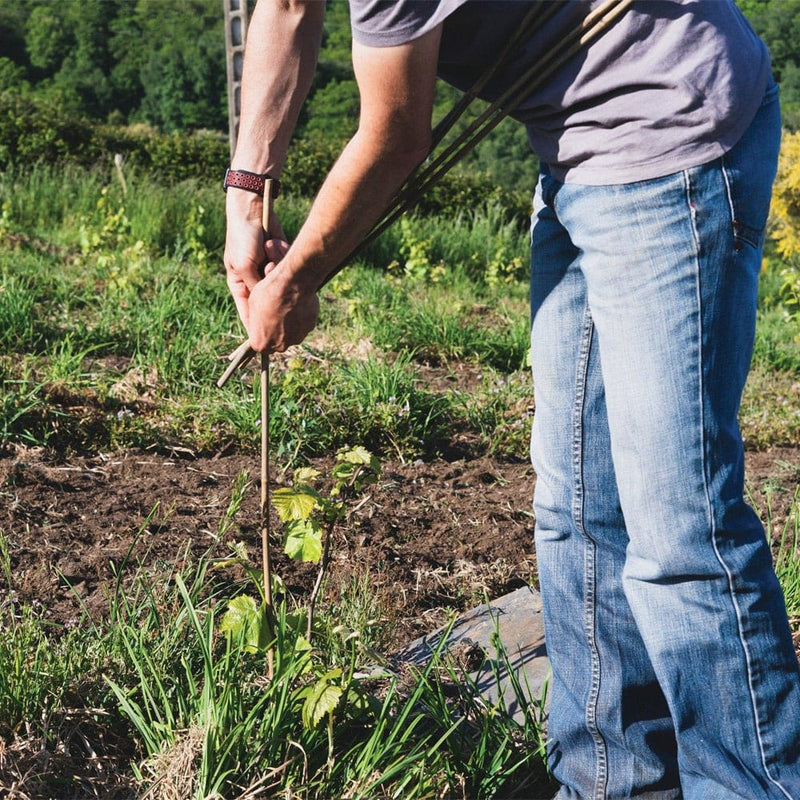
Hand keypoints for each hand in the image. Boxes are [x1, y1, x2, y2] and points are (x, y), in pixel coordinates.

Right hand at [224, 189, 288, 332]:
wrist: (253, 210)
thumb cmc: (243, 238)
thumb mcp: (245, 266)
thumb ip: (256, 286)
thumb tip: (268, 308)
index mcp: (239, 284)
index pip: (248, 312)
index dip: (256, 325)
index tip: (266, 339)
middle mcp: (254, 280)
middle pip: (267, 302)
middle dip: (273, 298)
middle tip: (279, 297)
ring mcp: (267, 270)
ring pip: (278, 285)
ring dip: (276, 271)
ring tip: (269, 253)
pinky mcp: (279, 259)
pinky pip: (285, 268)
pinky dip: (282, 258)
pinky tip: (274, 245)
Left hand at [245, 263, 319, 352]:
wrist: (291, 284)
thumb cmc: (267, 294)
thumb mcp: (252, 306)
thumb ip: (255, 321)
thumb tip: (259, 322)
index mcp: (261, 344)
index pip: (260, 343)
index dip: (261, 331)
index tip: (262, 321)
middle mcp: (280, 347)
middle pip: (277, 341)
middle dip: (276, 330)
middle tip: (275, 313)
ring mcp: (297, 338)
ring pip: (292, 333)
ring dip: (289, 324)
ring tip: (287, 306)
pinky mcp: (310, 328)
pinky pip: (303, 324)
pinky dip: (301, 316)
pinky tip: (297, 303)